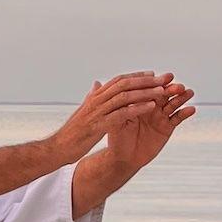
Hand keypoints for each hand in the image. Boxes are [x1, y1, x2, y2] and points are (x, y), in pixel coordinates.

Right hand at [51, 71, 168, 163]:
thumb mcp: (84, 111)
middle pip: (124, 85)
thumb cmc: (73, 132)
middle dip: (144, 81)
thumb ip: (92, 97)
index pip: (118, 81)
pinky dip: (137, 109)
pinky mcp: (100, 124)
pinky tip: (151, 107)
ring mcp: (98, 111)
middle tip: (163, 79)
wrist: (59, 147)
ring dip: (145, 93)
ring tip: (162, 91)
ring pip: (125, 97)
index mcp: (95, 97)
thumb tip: (97, 83)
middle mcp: (97, 100)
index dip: (135, 76)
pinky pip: (122, 114)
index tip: (151, 74)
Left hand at [106, 71, 195, 169]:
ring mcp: (160, 116)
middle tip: (177, 84)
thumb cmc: (117, 137)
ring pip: (173, 104)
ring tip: (188, 92)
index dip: (156, 83)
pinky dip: (184, 113)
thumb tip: (97, 83)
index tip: (163, 76)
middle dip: (170, 88)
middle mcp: (151, 105)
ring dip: (181, 97)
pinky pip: (177, 118)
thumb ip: (115, 103)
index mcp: (138, 101)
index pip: (148, 88)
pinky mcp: (167, 127)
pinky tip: (191, 109)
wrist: (123, 157)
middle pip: (163, 94)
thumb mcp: (115, 118)